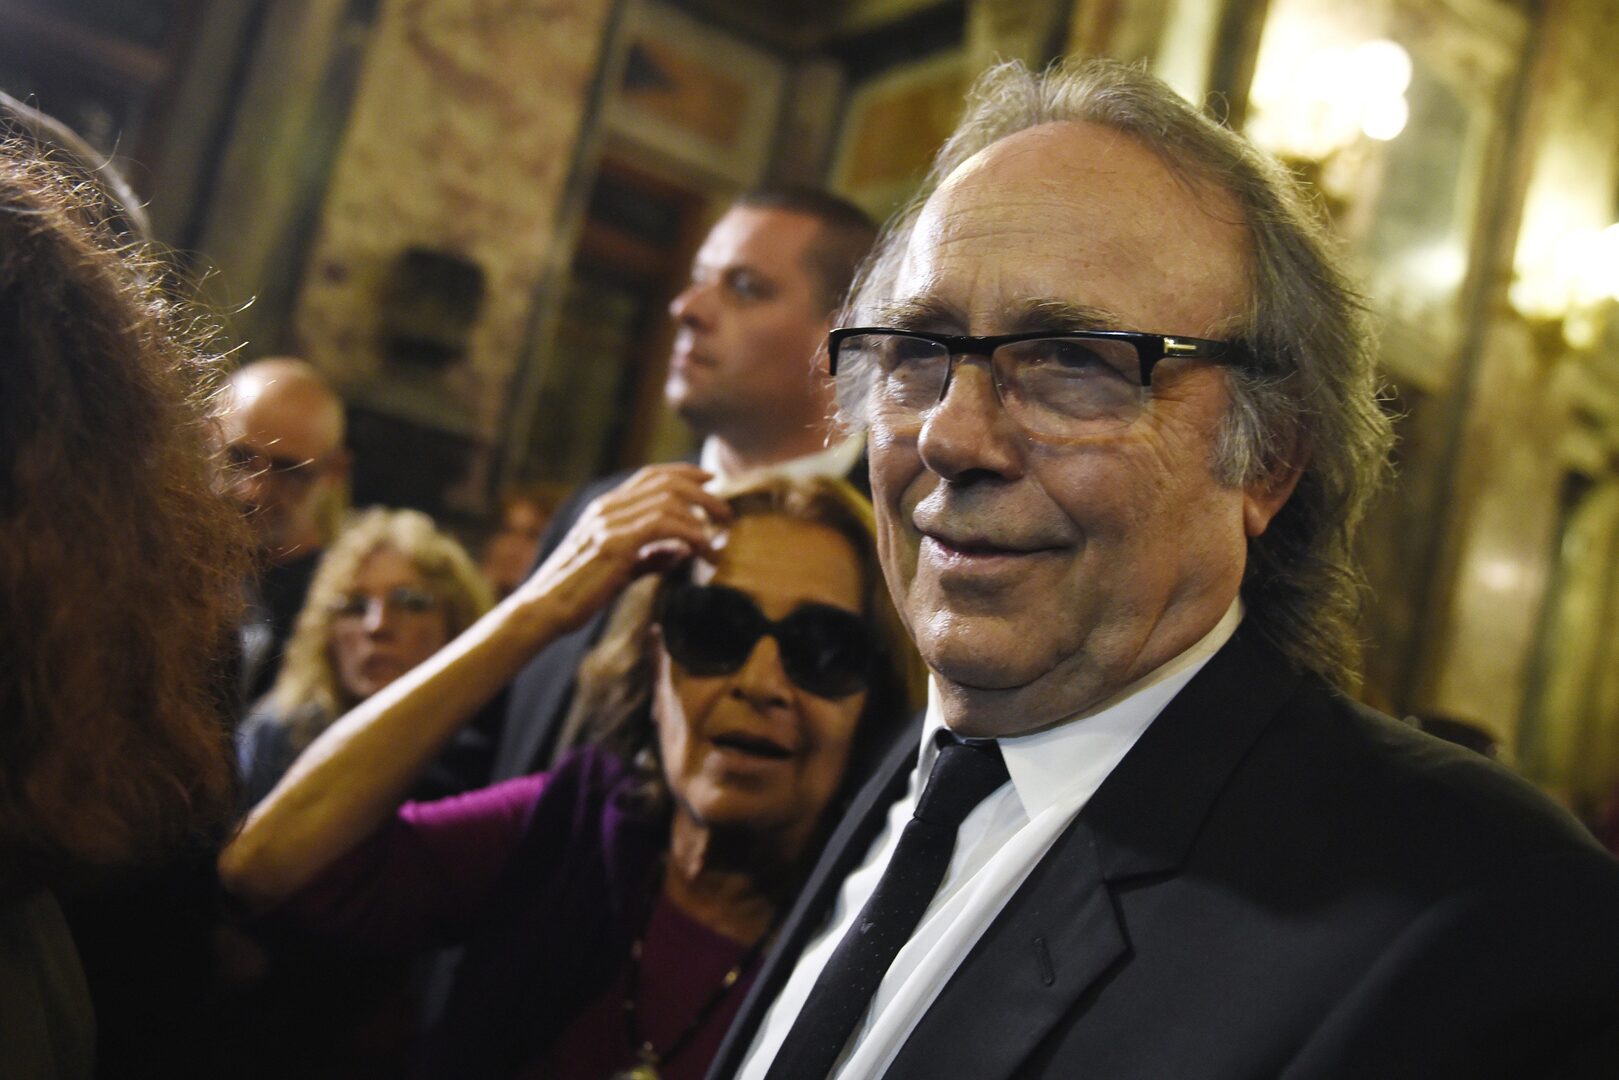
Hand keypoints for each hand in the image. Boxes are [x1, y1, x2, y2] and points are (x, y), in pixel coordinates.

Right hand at [516, 464, 732, 633]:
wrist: (544, 609)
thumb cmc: (579, 593)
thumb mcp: (620, 569)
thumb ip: (649, 556)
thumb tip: (681, 553)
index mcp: (606, 508)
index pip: (650, 475)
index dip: (684, 473)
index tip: (711, 481)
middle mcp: (607, 508)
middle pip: (665, 482)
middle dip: (703, 493)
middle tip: (726, 513)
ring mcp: (609, 523)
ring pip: (668, 499)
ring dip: (701, 515)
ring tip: (719, 537)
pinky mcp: (614, 543)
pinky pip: (663, 525)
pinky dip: (690, 533)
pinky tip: (702, 549)